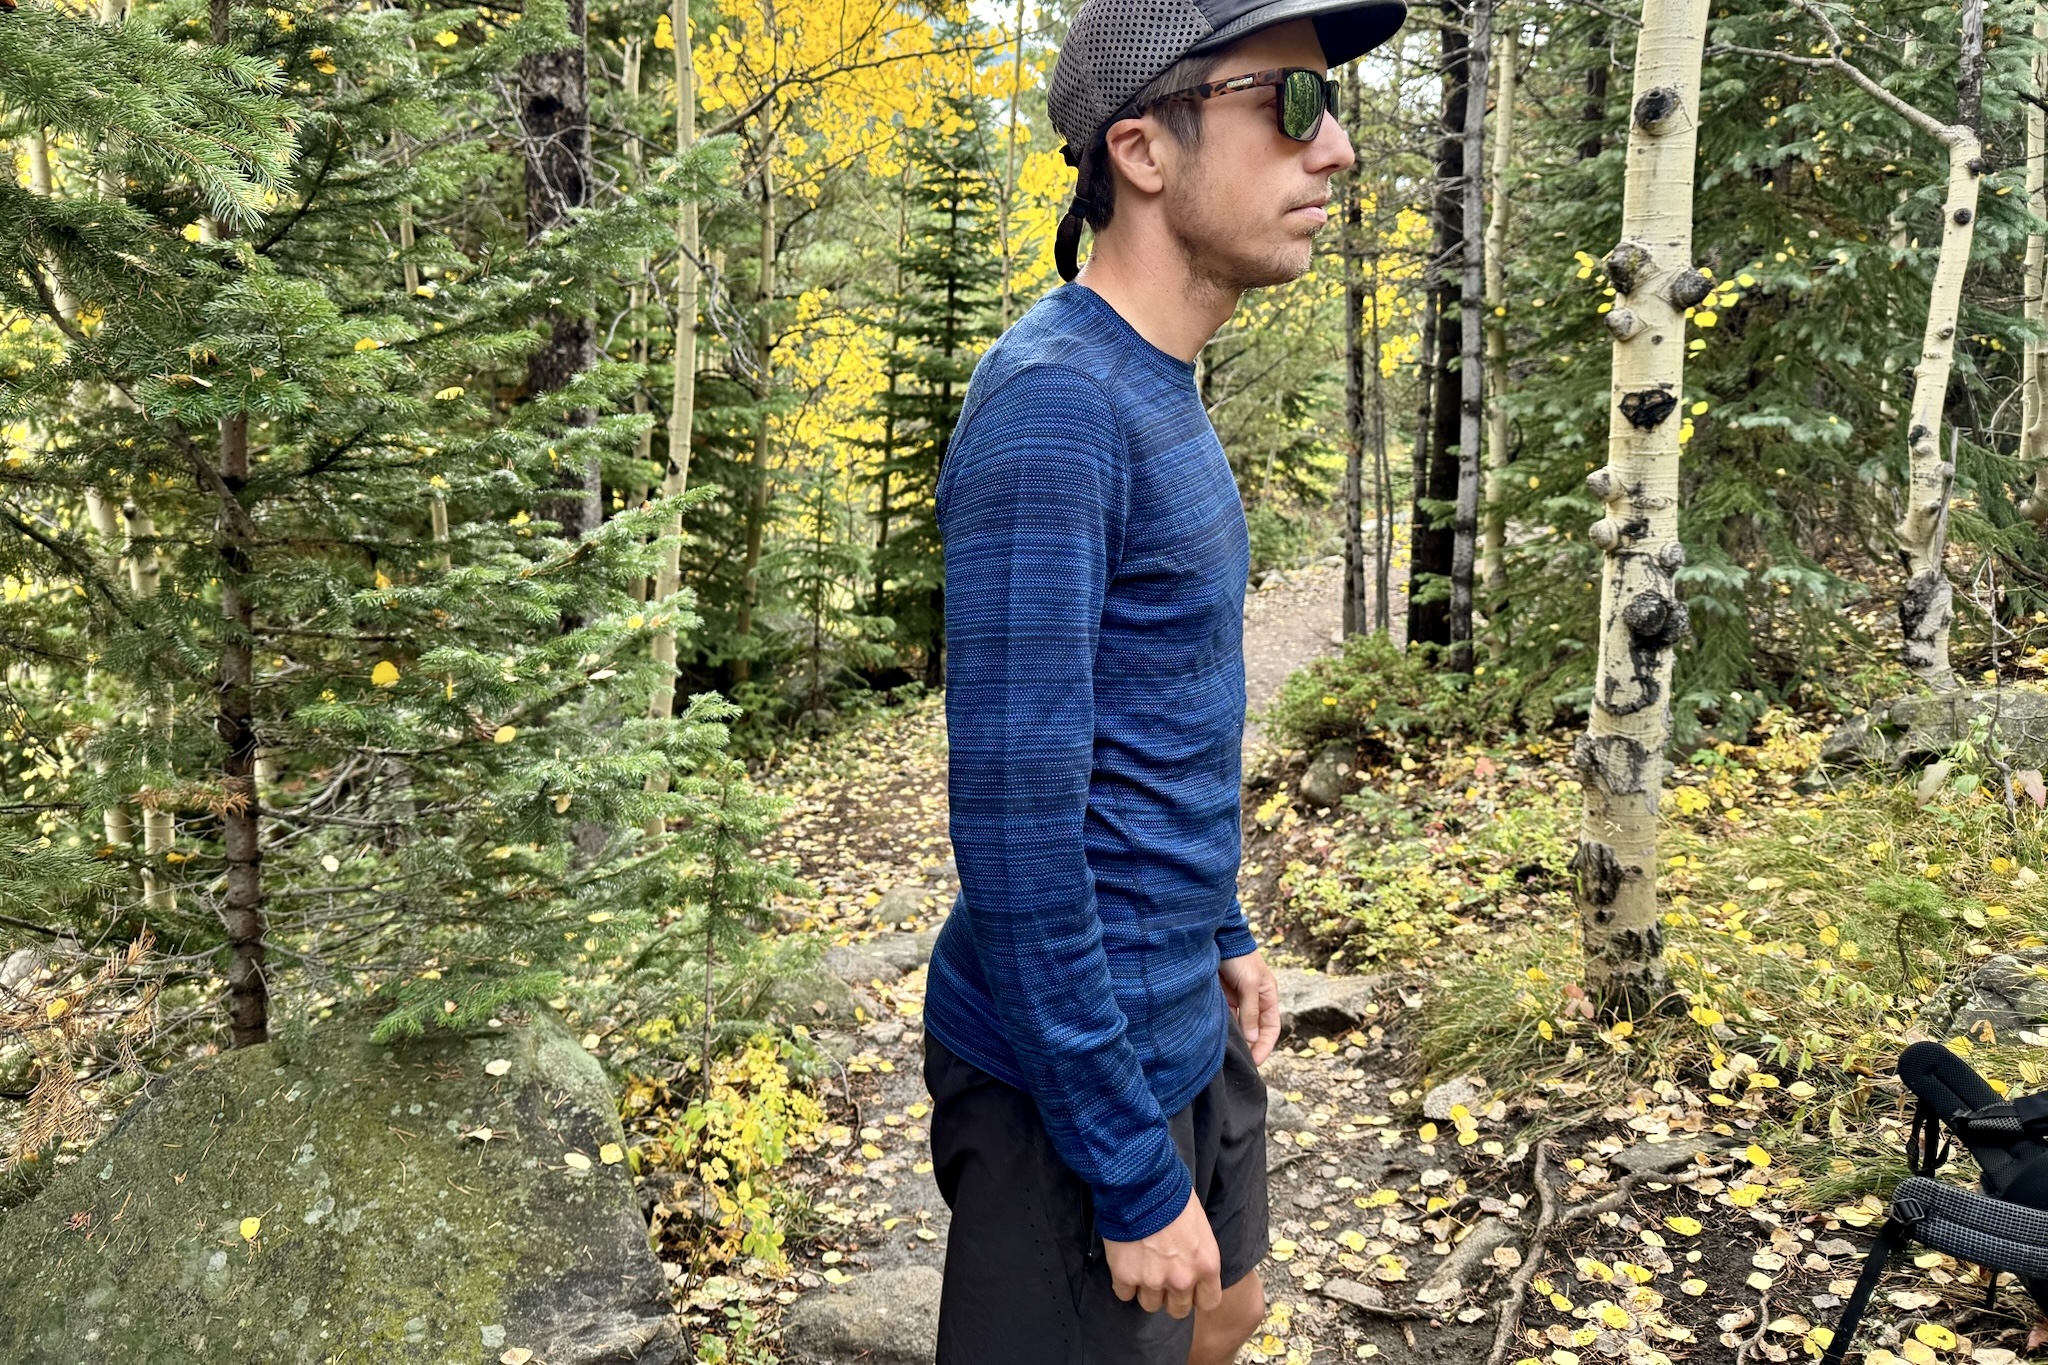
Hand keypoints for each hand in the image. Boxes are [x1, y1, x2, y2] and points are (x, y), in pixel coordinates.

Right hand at [1103, 1188, 1222, 1317]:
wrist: (1141, 1183)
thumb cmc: (1173, 1194)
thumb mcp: (1200, 1224)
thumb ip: (1197, 1252)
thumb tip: (1189, 1260)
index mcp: (1206, 1265)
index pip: (1209, 1302)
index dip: (1197, 1295)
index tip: (1189, 1287)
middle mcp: (1182, 1279)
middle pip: (1178, 1310)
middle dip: (1171, 1296)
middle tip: (1162, 1277)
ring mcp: (1153, 1281)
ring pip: (1150, 1305)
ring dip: (1146, 1290)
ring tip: (1141, 1268)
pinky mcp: (1126, 1276)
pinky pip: (1124, 1294)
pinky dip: (1123, 1283)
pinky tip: (1124, 1265)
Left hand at [1219, 950, 1279, 1064]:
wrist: (1221, 939)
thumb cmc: (1240, 958)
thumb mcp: (1250, 984)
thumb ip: (1251, 1011)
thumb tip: (1253, 1037)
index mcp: (1268, 998)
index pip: (1271, 1029)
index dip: (1265, 1046)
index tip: (1256, 1062)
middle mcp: (1254, 1001)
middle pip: (1255, 1031)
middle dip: (1250, 1047)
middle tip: (1240, 1063)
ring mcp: (1238, 1001)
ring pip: (1239, 1027)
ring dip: (1236, 1040)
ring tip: (1228, 1055)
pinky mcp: (1223, 998)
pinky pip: (1225, 1019)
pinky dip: (1224, 1029)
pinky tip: (1218, 1040)